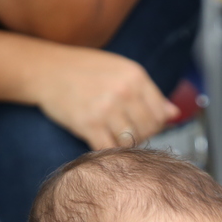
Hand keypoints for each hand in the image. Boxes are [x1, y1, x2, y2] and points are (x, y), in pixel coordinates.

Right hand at [30, 45, 178, 148]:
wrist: (47, 70)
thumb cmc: (84, 70)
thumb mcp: (121, 70)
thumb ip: (148, 92)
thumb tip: (174, 114)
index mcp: (135, 76)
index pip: (160, 114)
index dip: (155, 125)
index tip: (143, 126)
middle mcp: (124, 91)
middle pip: (148, 130)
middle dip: (139, 136)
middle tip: (125, 132)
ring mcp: (106, 109)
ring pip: (130, 142)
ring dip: (123, 145)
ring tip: (112, 135)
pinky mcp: (88, 124)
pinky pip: (109, 149)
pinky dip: (107, 152)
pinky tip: (101, 142)